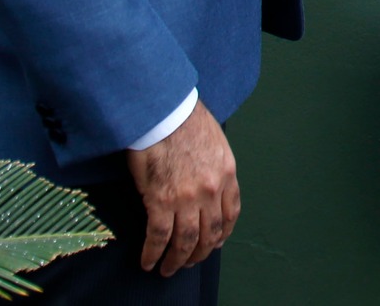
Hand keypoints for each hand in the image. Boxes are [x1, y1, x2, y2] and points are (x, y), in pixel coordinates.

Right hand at [126, 101, 238, 276]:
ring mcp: (187, 198)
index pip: (231, 213)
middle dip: (200, 253)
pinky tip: (148, 261)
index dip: (223, 233)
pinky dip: (153, 253)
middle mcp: (211, 191)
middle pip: (210, 233)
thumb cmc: (185, 121)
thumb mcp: (215, 143)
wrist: (163, 112)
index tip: (216, 243)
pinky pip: (158, 237)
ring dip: (177, 260)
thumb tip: (207, 187)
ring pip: (185, 241)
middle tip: (190, 262)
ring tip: (169, 269)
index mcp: (227, 174)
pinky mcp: (160, 201)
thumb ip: (215, 169)